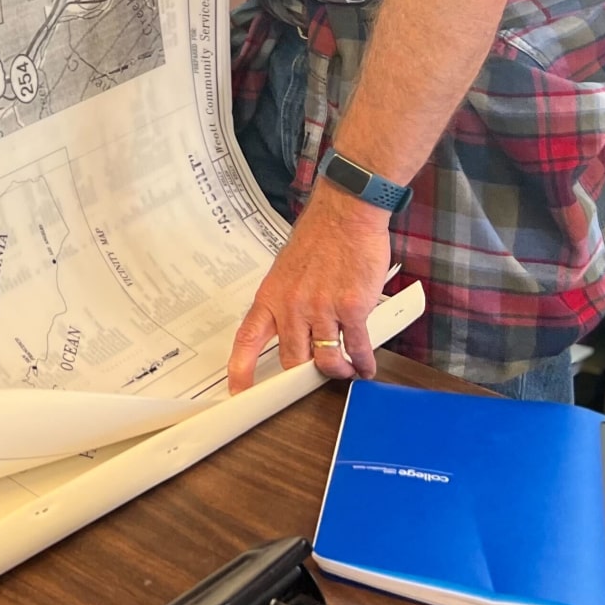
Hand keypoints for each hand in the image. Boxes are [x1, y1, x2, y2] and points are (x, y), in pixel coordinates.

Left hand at [226, 181, 392, 393]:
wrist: (345, 213)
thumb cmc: (319, 237)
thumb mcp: (287, 269)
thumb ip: (287, 301)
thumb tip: (291, 329)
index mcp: (271, 296)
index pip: (248, 340)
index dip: (241, 369)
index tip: (238, 391)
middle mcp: (293, 306)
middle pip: (292, 360)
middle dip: (304, 376)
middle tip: (314, 379)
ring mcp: (322, 309)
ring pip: (326, 361)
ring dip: (338, 372)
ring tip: (345, 372)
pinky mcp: (352, 308)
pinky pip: (357, 348)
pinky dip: (363, 363)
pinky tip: (365, 366)